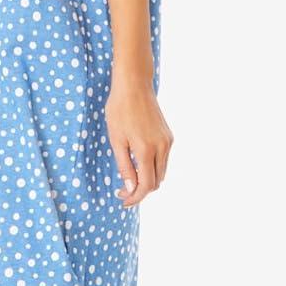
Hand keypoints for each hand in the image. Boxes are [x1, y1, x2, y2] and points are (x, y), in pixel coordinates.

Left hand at [105, 71, 172, 206]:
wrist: (134, 85)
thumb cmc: (119, 110)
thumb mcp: (116, 139)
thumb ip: (125, 165)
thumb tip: (131, 187)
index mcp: (147, 150)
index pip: (146, 185)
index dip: (135, 197)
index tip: (123, 200)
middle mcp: (162, 147)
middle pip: (156, 182)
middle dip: (141, 190)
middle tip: (123, 190)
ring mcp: (168, 141)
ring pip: (162, 172)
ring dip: (148, 180)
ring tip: (130, 178)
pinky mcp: (169, 136)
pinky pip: (163, 159)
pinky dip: (153, 167)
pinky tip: (139, 164)